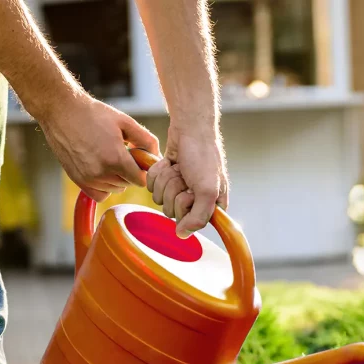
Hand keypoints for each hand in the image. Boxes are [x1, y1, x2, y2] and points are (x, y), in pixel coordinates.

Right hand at [37, 93, 159, 202]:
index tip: (140, 160)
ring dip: (117, 177)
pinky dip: (104, 186)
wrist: (61, 111)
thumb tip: (156, 156)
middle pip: (128, 184)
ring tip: (109, 156)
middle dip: (130, 171)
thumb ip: (146, 140)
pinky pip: (100, 194)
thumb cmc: (94, 114)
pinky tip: (102, 170)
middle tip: (123, 153)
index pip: (141, 180)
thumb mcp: (125, 121)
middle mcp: (101, 172)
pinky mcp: (77, 179)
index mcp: (115, 158)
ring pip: (115, 189)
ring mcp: (88, 178)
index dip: (143, 170)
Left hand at [146, 123, 228, 237]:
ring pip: (160, 198)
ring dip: (166, 180)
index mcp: (211, 205)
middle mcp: (196, 200)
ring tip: (178, 167)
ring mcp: (179, 189)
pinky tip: (169, 163)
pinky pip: (151, 185)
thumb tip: (182, 235)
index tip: (192, 193)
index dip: (186, 206)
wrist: (190, 128)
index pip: (190, 222)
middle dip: (174, 190)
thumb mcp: (207, 190)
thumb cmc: (203, 157)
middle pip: (172, 211)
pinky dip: (157, 172)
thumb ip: (198, 218)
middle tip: (185, 176)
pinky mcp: (166, 178)